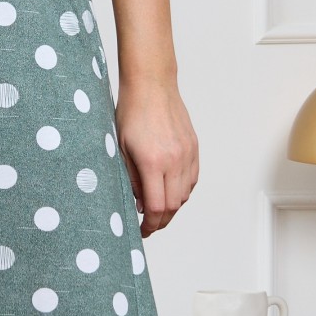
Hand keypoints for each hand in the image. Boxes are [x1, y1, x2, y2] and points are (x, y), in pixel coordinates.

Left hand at [114, 79, 198, 237]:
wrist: (151, 85)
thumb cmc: (131, 112)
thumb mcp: (121, 149)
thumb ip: (132, 179)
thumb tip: (140, 204)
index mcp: (153, 162)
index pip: (156, 207)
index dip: (150, 224)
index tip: (142, 230)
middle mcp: (175, 161)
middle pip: (173, 205)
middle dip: (161, 220)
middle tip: (149, 224)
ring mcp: (187, 154)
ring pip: (185, 194)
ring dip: (172, 206)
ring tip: (157, 208)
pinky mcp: (194, 147)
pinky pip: (192, 179)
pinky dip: (182, 191)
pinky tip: (170, 190)